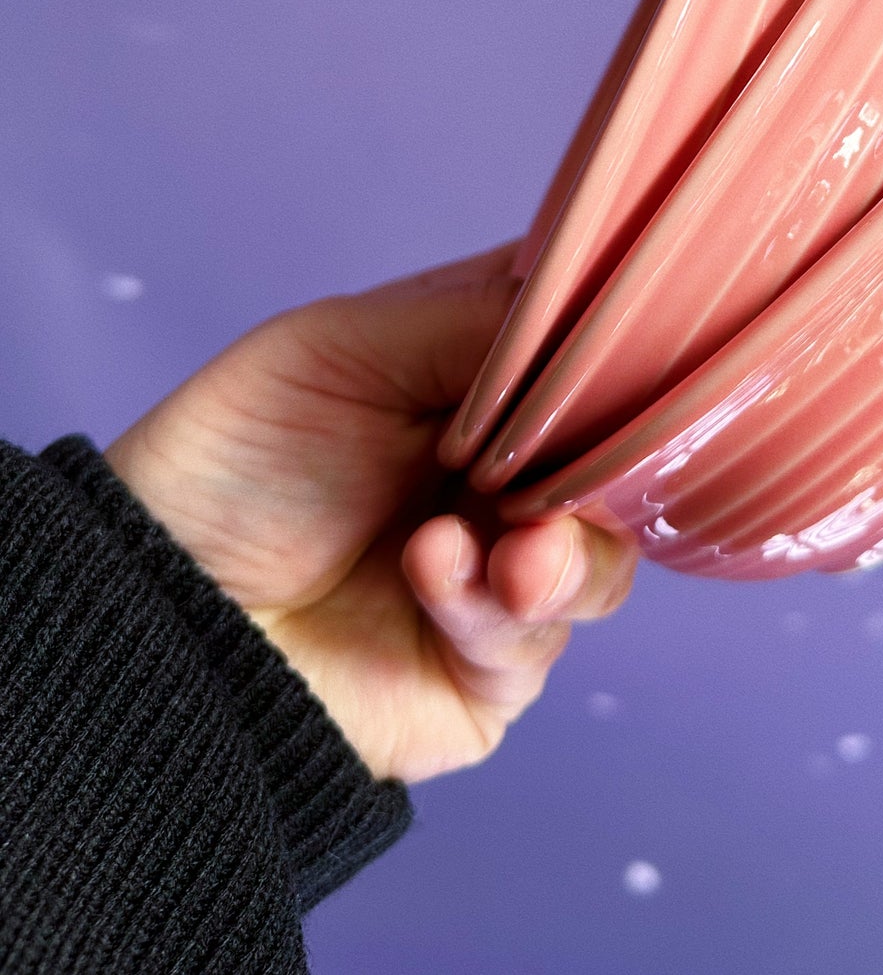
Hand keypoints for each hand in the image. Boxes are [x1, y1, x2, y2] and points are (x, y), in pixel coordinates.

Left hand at [105, 243, 635, 783]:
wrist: (151, 614)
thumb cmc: (230, 460)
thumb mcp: (340, 348)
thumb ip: (467, 323)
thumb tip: (587, 309)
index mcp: (478, 384)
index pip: (583, 349)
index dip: (617, 339)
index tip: (636, 330)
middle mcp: (506, 475)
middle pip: (616, 459)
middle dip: (606, 458)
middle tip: (578, 450)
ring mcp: (504, 573)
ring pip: (603, 558)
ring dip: (569, 548)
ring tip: (516, 550)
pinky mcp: (487, 669)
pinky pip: (535, 640)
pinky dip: (493, 601)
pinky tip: (433, 568)